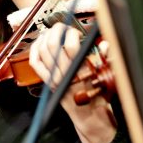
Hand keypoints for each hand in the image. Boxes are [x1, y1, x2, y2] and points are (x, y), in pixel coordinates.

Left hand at [28, 22, 116, 142]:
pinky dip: (35, 49)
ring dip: (46, 36)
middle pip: (53, 44)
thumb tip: (105, 43)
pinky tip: (40, 42)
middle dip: (57, 30)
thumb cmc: (99, 96)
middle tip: (63, 27)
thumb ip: (106, 58)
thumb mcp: (108, 76)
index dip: (72, 33)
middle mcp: (64, 73)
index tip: (77, 31)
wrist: (89, 115)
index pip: (70, 46)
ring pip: (42, 50)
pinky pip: (35, 62)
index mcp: (80, 71)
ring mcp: (54, 78)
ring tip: (53, 32)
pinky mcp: (48, 82)